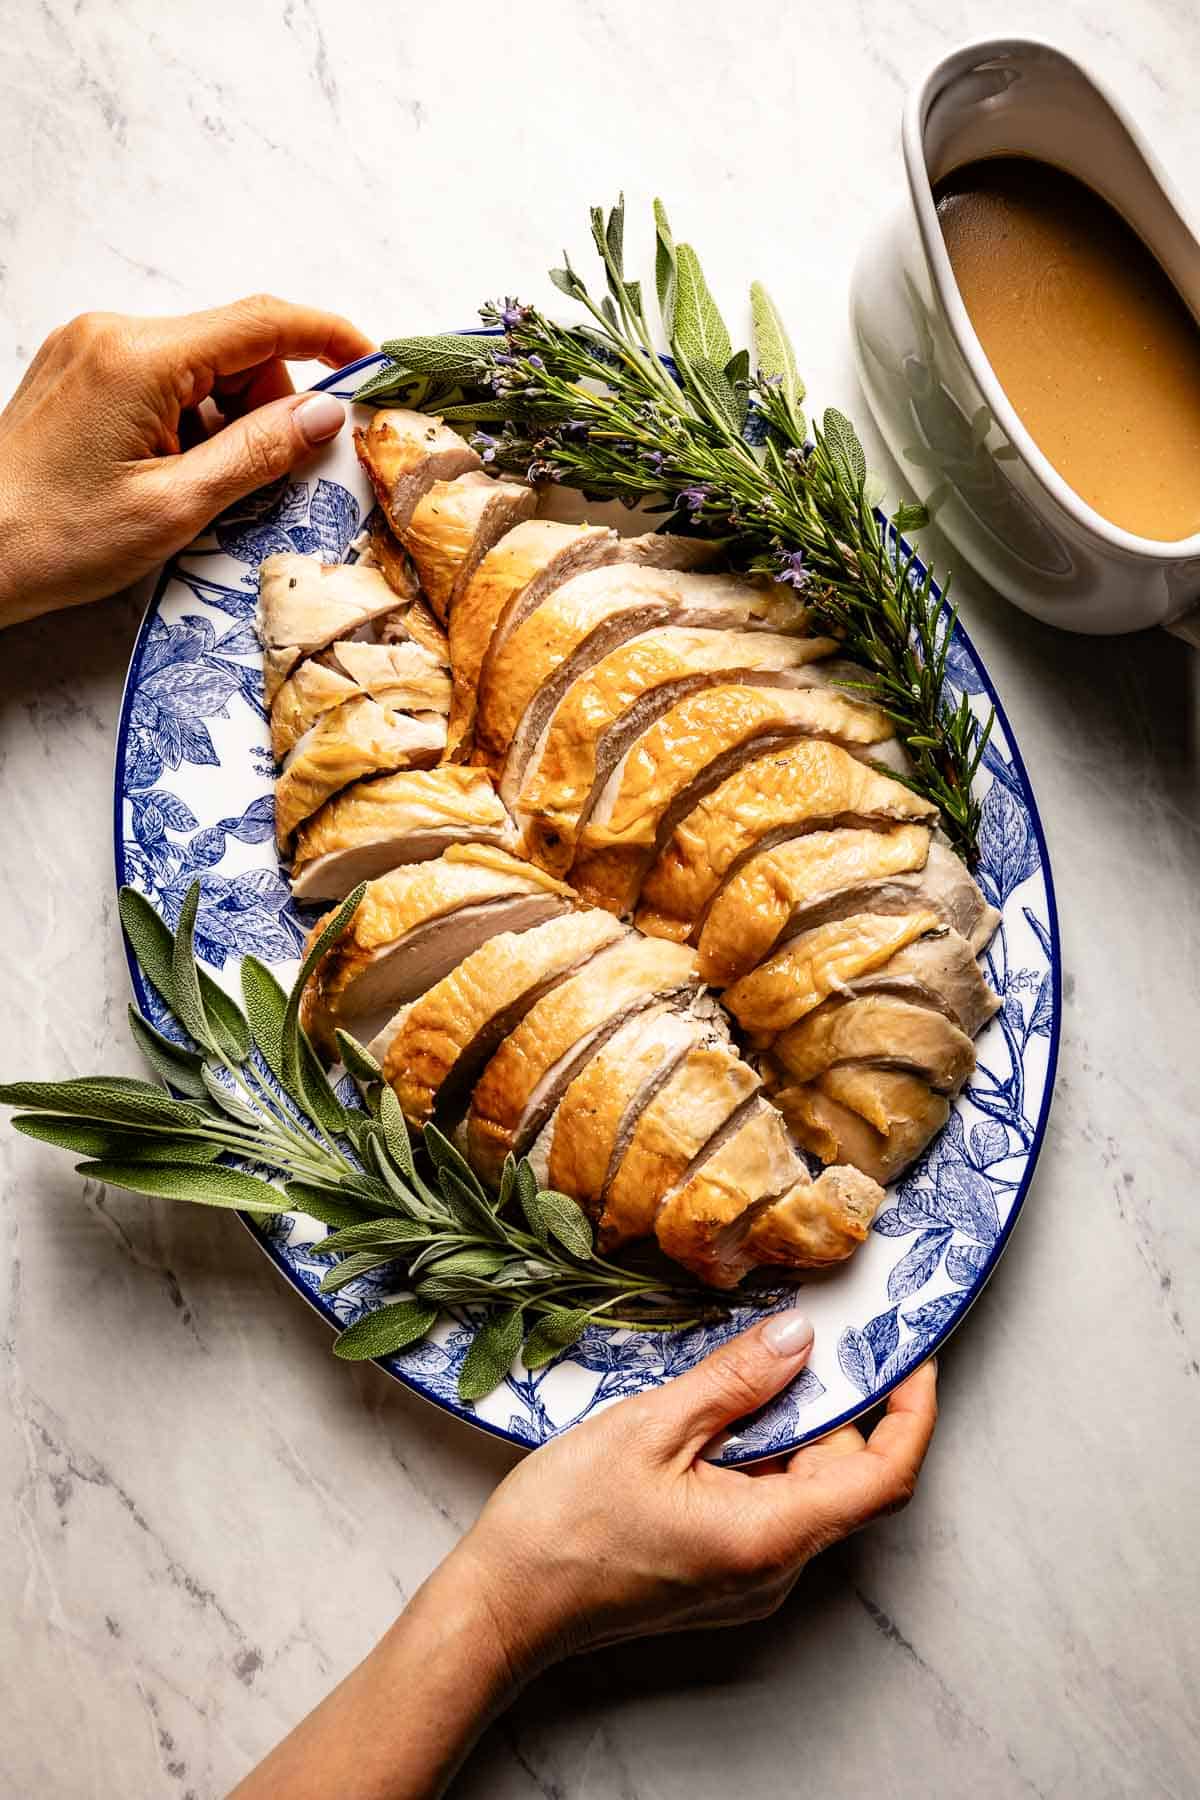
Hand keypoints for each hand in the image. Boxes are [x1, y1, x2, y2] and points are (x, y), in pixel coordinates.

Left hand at [0, 295, 373, 625]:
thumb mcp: (176, 507)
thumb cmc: (56, 539)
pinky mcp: (81, 372)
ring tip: (194, 487)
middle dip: (267, 405)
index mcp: (138, 357)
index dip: (327, 337)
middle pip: (233, 347)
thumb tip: (324, 415)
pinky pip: (164, 380)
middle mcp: (112, 334)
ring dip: (225, 421)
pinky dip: (189, 422)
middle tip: (262, 476)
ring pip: (201, 367)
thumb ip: (258, 453)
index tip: (370, 362)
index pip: (260, 322)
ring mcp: (91, 349)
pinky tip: (170, 474)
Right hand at [231, 1315, 936, 1799]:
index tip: (912, 1349)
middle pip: (848, 1477)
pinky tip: (719, 1415)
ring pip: (807, 1489)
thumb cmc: (564, 1524)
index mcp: (770, 1536)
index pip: (884, 1475)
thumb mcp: (651, 1429)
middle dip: (844, 1401)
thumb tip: (802, 1340)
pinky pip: (771, 1506)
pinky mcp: (721, 1576)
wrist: (501, 1606)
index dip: (912, 1409)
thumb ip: (735, 1383)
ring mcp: (750, 1579)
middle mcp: (775, 1569)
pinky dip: (765, 1453)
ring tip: (753, 1365)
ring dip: (796, 1425)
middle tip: (819, 1330)